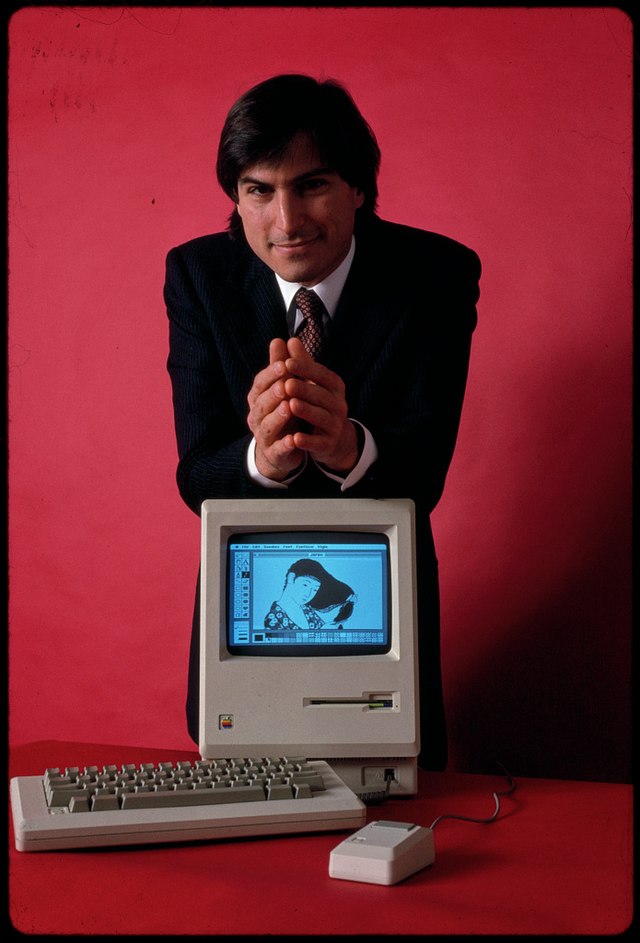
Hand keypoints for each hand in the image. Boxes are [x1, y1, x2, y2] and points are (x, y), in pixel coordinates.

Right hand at [247, 338, 306, 479]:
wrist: (282, 447)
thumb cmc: (284, 411)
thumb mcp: (284, 387)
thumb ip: (281, 366)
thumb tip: (279, 339)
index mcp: (258, 398)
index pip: (261, 384)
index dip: (271, 374)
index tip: (285, 364)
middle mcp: (257, 416)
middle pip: (262, 404)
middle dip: (273, 393)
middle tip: (286, 384)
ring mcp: (264, 436)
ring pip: (267, 426)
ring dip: (278, 416)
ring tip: (289, 406)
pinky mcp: (275, 453)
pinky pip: (278, 449)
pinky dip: (285, 444)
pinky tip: (294, 439)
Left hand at [282, 337, 358, 473]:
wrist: (334, 439)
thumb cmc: (318, 404)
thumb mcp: (312, 384)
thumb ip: (302, 364)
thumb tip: (290, 339)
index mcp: (334, 387)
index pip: (321, 374)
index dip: (305, 368)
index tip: (287, 362)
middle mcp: (338, 404)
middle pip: (321, 395)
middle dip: (304, 389)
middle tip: (287, 384)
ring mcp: (335, 425)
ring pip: (321, 417)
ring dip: (307, 411)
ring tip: (291, 405)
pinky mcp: (329, 444)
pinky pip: (319, 442)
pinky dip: (308, 441)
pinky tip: (295, 438)